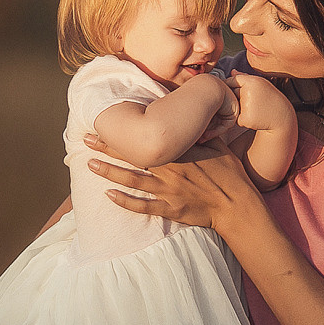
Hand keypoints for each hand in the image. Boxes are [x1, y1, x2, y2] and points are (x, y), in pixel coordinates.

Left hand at [84, 136, 258, 230]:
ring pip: (132, 180)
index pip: (147, 138)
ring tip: (89, 165)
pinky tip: (108, 195)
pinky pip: (143, 206)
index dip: (126, 132)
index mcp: (180, 152)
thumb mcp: (218, 146)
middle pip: (133, 157)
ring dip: (109, 172)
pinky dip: (124, 202)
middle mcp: (169, 169)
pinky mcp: (170, 209)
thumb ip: (202, 133)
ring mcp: (168, 191)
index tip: (108, 122)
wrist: (237, 205)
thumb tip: (195, 115)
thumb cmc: (230, 173)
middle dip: (108, 148)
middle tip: (86, 140)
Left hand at [227, 71, 295, 133]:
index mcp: (252, 82)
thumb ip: (245, 76)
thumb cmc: (270, 98)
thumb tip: (232, 72)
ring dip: (239, 107)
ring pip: (234, 105)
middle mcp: (247, 93)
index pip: (232, 80)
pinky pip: (236, 117)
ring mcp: (245, 107)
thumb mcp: (261, 84)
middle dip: (237, 96)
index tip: (240, 89)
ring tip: (254, 108)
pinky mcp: (244, 119)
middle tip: (252, 100)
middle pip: (232, 92)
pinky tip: (253, 116)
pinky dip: (242, 117)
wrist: (282, 116)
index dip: (233, 84)